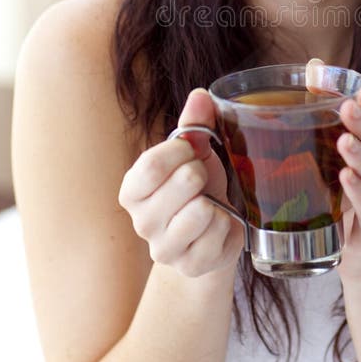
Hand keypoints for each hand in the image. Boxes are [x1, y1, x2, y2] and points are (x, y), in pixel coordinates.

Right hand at [118, 88, 243, 275]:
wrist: (214, 235)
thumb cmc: (199, 188)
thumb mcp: (195, 153)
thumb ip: (194, 124)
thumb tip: (201, 95)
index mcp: (133, 189)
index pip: (152, 165)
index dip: (181, 152)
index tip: (192, 151)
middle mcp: (141, 222)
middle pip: (183, 184)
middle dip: (202, 174)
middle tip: (202, 181)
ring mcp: (164, 248)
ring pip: (201, 212)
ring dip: (216, 202)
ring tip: (210, 205)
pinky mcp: (190, 266)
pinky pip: (218, 234)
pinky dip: (227, 225)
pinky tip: (219, 226)